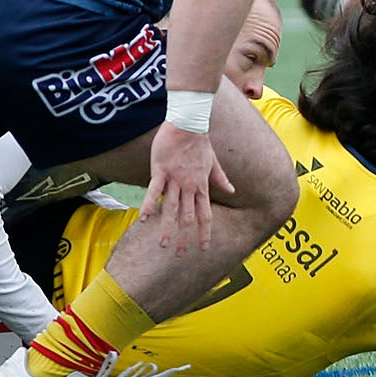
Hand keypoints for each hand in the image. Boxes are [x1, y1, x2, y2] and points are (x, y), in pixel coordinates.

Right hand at [139, 122, 232, 252]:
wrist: (189, 122)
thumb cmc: (200, 141)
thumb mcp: (214, 162)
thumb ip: (221, 178)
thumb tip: (233, 190)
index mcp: (201, 185)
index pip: (205, 214)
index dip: (204, 233)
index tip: (203, 248)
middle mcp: (189, 186)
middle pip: (187, 217)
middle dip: (184, 237)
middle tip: (179, 255)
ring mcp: (175, 179)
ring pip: (170, 208)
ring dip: (167, 228)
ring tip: (163, 245)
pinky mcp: (161, 170)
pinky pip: (154, 190)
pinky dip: (148, 205)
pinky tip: (142, 219)